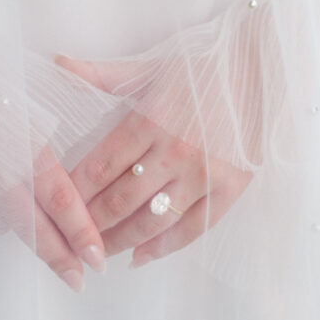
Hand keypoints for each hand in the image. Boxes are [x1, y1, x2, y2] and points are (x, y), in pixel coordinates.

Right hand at [0, 10, 106, 292]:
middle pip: (28, 225)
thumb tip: (58, 154)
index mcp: (9, 131)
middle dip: (58, 256)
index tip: (96, 257)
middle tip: (80, 279)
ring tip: (41, 234)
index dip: (79, 231)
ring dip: (17, 227)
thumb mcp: (4, 75)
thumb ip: (33, 120)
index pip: (55, 194)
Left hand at [56, 55, 253, 267]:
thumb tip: (57, 63)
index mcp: (149, 120)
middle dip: (89, 226)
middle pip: (118, 202)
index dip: (72, 195)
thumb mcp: (150, 66)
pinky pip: (193, 228)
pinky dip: (164, 247)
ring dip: (120, 242)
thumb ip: (102, 74)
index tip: (54, 209)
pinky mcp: (231, 187)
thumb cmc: (204, 63)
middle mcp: (174, 151)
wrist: (266, 65)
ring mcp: (204, 173)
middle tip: (69, 241)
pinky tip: (141, 257)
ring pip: (151, 222)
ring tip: (98, 253)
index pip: (98, 169)